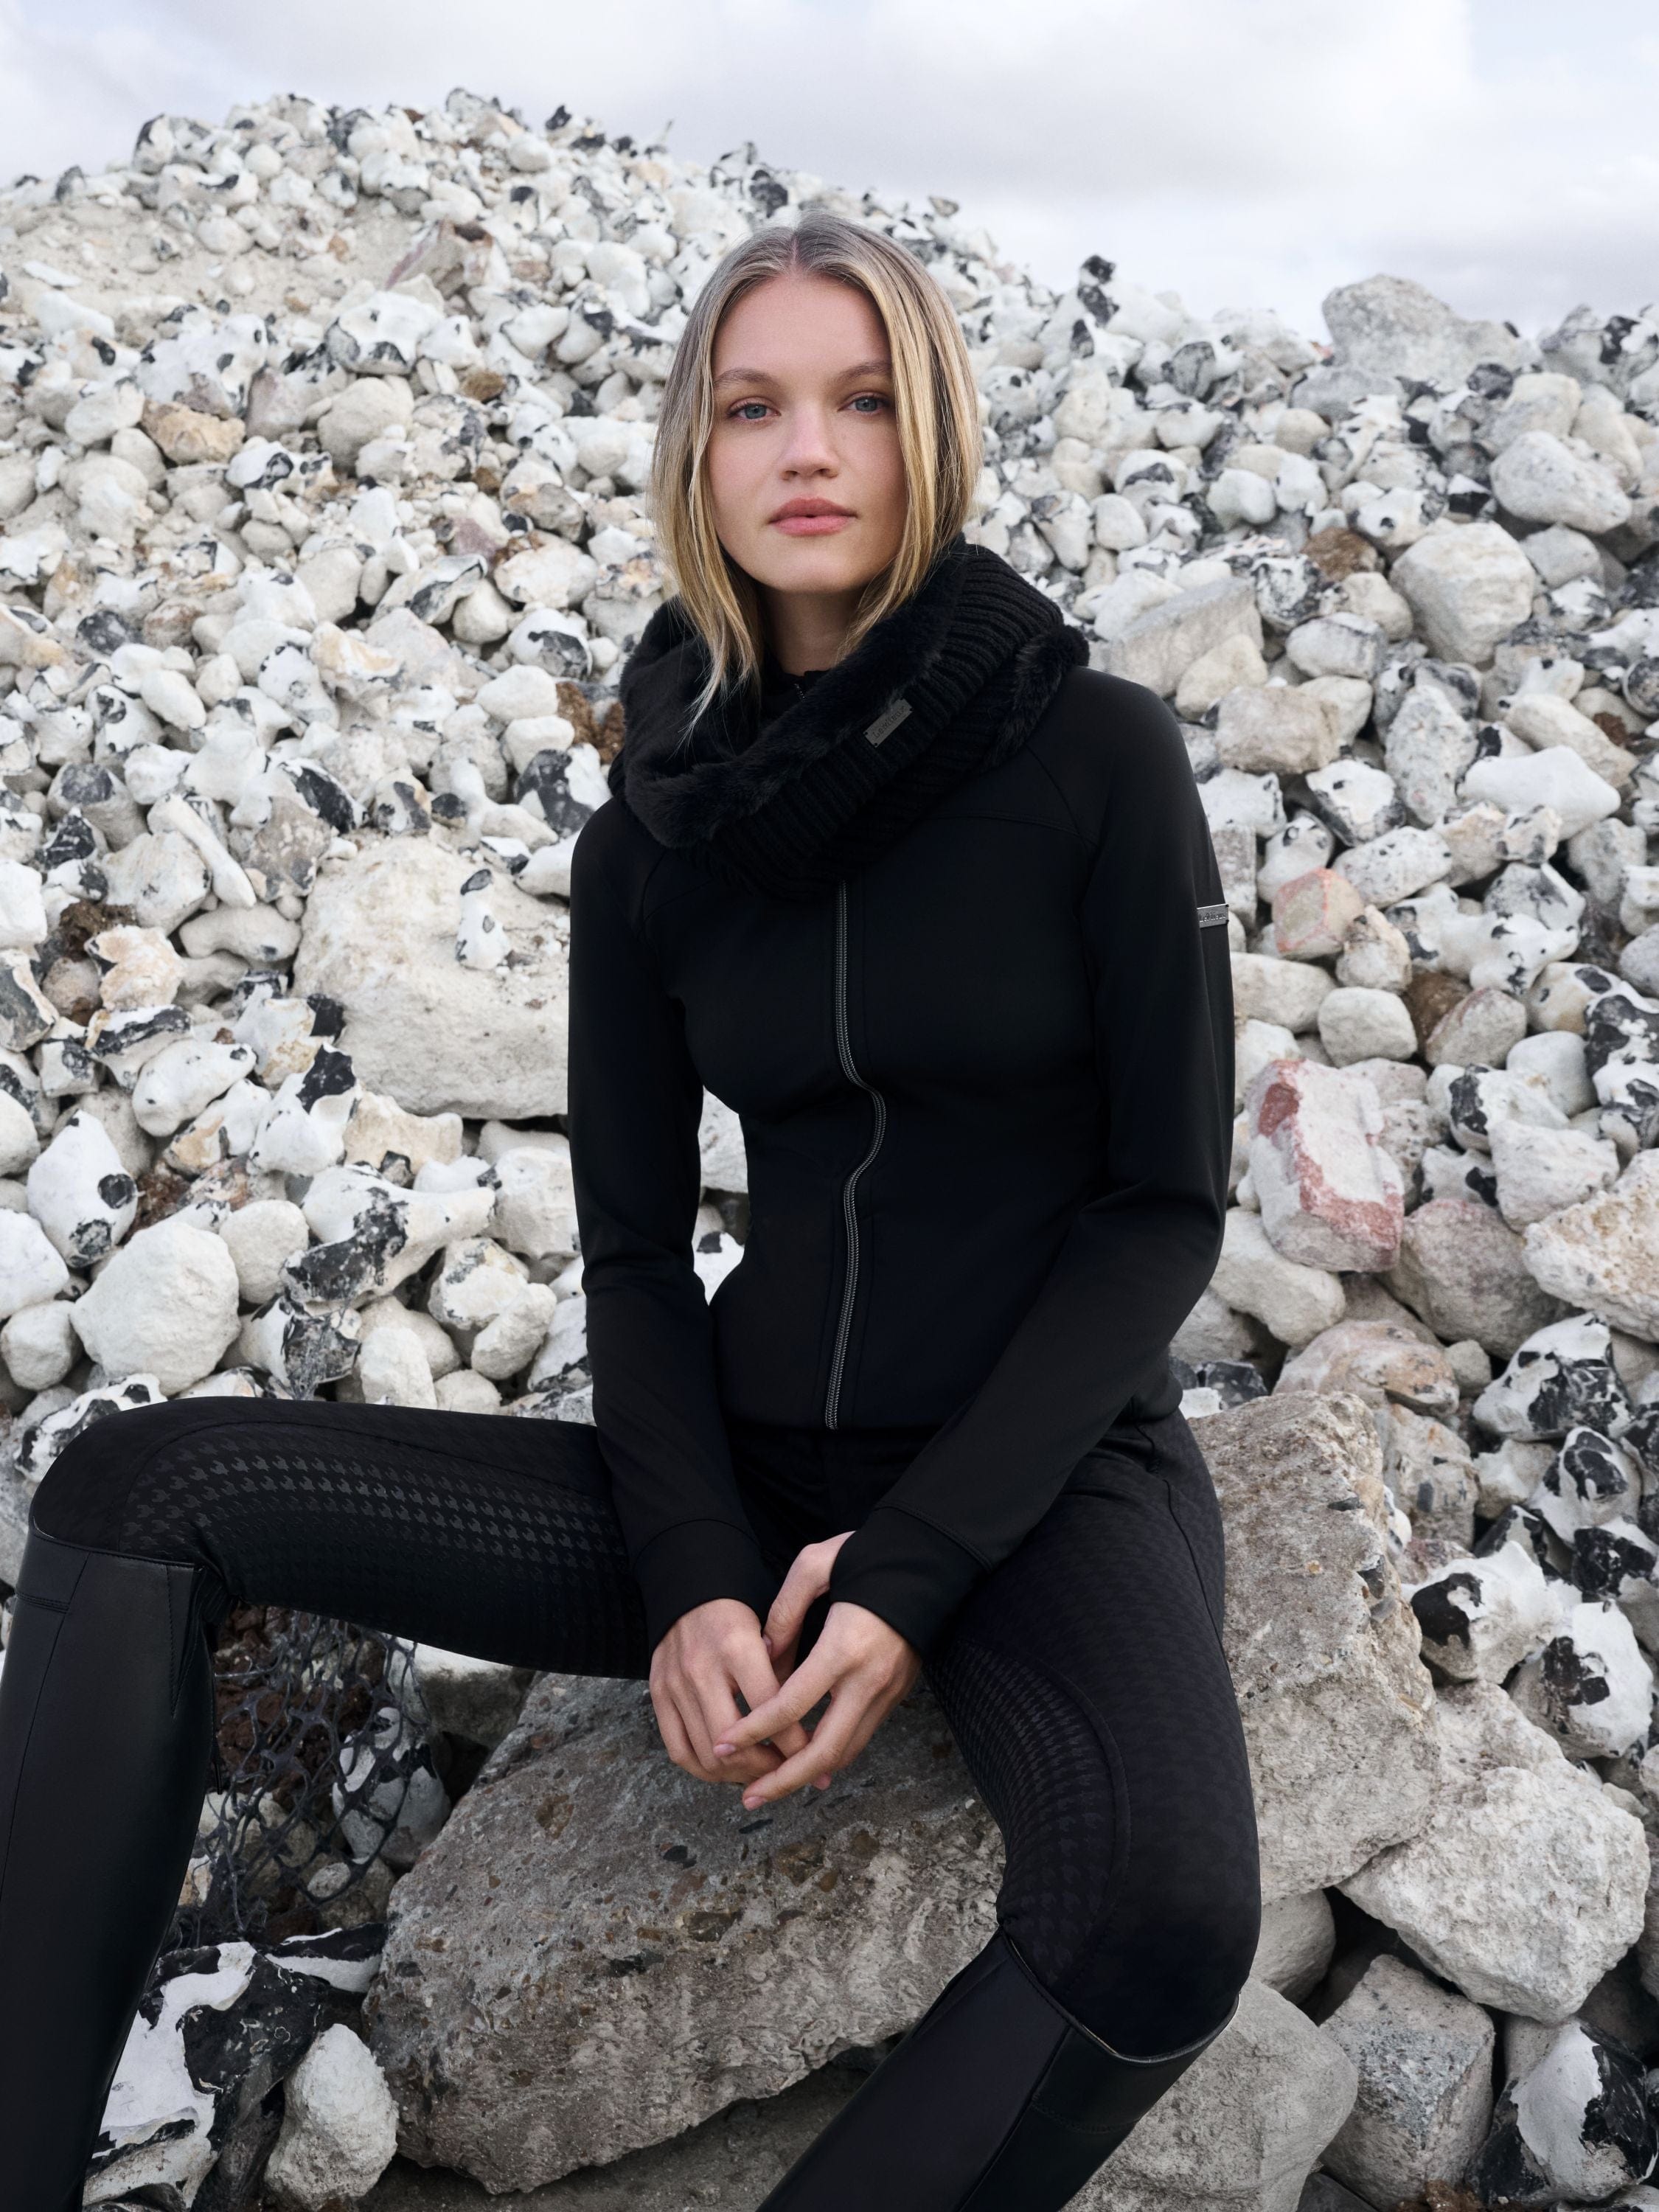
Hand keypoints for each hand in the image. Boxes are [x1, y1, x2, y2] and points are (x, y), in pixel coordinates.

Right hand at [649, 1597, 814, 1789]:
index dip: (794, 1741)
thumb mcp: (770, 1627)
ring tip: (763, 1772)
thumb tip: (810, 1729)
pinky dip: (706, 1770)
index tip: (812, 1754)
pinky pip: (679, 1751)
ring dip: (739, 1774)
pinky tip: (729, 1769)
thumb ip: (786, 1672)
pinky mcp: (659, 1696)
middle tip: (789, 1770)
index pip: (770, 1707)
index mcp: (737, 1646)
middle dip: (767, 1767)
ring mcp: (676, 1685)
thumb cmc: (738, 1611)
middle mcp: (702, 1668)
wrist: (688, 1589)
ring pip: (707, 1755)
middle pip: (734, 1743)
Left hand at [712, 1572, 921, 1809]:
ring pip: (847, 1752)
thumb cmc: (869, 1555)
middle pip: (825, 1751)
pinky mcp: (897, 1694)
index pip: (792, 1706)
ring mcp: (888, 1691)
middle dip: (784, 1781)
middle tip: (748, 1796)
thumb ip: (784, 1612)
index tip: (723, 1744)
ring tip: (770, 1786)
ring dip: (808, 1775)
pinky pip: (860, 1736)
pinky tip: (805, 1759)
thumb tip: (764, 1657)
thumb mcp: (817, 1565)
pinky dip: (831, 1754)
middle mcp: (869, 1679)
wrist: (930, 1561)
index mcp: (845, 1648)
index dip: (753, 1731)